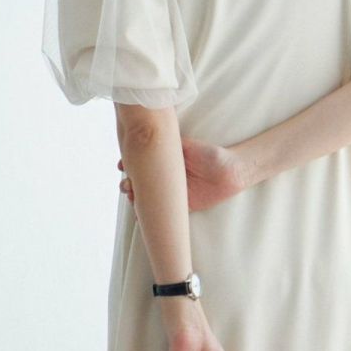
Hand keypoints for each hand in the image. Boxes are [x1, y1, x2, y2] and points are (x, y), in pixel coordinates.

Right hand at [118, 137, 246, 213]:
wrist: (229, 171)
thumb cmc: (210, 155)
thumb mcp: (184, 145)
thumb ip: (166, 144)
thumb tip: (146, 136)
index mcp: (166, 163)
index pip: (142, 165)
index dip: (129, 165)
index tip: (121, 164)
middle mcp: (167, 179)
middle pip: (141, 183)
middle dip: (129, 183)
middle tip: (127, 183)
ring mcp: (173, 194)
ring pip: (148, 198)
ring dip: (135, 198)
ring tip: (131, 194)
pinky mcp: (182, 207)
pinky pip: (162, 213)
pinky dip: (149, 214)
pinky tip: (139, 213)